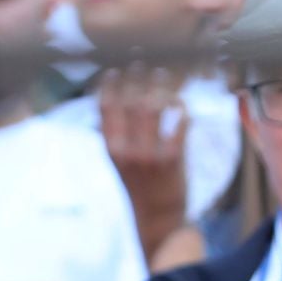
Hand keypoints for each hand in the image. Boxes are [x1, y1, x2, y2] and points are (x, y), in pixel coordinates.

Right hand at [99, 66, 188, 248]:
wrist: (158, 219)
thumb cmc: (137, 187)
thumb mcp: (116, 164)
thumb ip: (111, 138)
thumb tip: (100, 115)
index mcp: (110, 148)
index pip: (106, 108)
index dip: (110, 85)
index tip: (115, 68)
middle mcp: (127, 149)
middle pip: (130, 102)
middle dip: (135, 78)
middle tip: (141, 61)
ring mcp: (150, 154)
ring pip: (153, 109)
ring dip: (159, 87)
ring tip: (163, 73)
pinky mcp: (174, 159)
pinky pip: (178, 126)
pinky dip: (181, 110)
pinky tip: (182, 102)